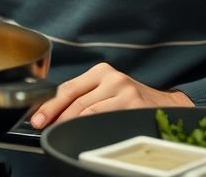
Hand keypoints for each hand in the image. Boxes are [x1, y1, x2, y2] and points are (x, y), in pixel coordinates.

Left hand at [29, 62, 192, 127]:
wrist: (168, 107)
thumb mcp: (108, 91)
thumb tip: (54, 113)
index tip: (37, 118)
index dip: (50, 104)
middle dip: (56, 116)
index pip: (68, 88)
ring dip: (71, 124)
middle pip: (75, 100)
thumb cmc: (132, 101)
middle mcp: (112, 78)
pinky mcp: (133, 105)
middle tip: (44, 128)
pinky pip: (103, 119)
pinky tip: (83, 133)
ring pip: (87, 111)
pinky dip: (89, 127)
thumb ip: (85, 97)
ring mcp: (124, 90)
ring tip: (61, 132)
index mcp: (101, 71)